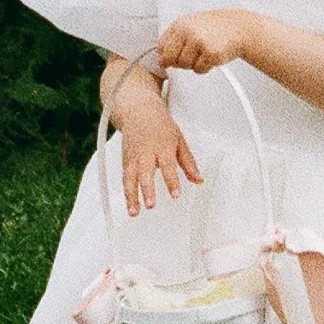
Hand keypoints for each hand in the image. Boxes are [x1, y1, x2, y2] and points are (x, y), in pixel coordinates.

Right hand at [114, 64, 201, 211]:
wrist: (138, 111)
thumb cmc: (160, 125)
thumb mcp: (179, 140)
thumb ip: (188, 163)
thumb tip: (199, 180)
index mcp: (163, 146)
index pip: (168, 166)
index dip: (172, 181)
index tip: (176, 194)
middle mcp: (146, 152)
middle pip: (145, 173)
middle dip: (147, 190)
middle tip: (150, 205)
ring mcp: (133, 157)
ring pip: (130, 178)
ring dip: (131, 196)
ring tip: (134, 212)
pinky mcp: (124, 160)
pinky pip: (125, 178)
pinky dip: (126, 192)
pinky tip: (130, 205)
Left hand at [156, 10, 261, 76]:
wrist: (239, 28)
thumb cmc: (215, 28)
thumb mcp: (191, 25)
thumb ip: (174, 39)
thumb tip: (161, 61)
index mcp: (180, 23)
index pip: (161, 47)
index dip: (168, 55)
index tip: (174, 57)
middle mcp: (188, 31)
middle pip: (171, 59)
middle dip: (180, 61)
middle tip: (192, 55)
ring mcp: (199, 42)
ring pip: (185, 66)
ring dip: (194, 64)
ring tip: (204, 53)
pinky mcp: (211, 53)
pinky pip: (199, 70)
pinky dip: (205, 68)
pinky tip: (212, 57)